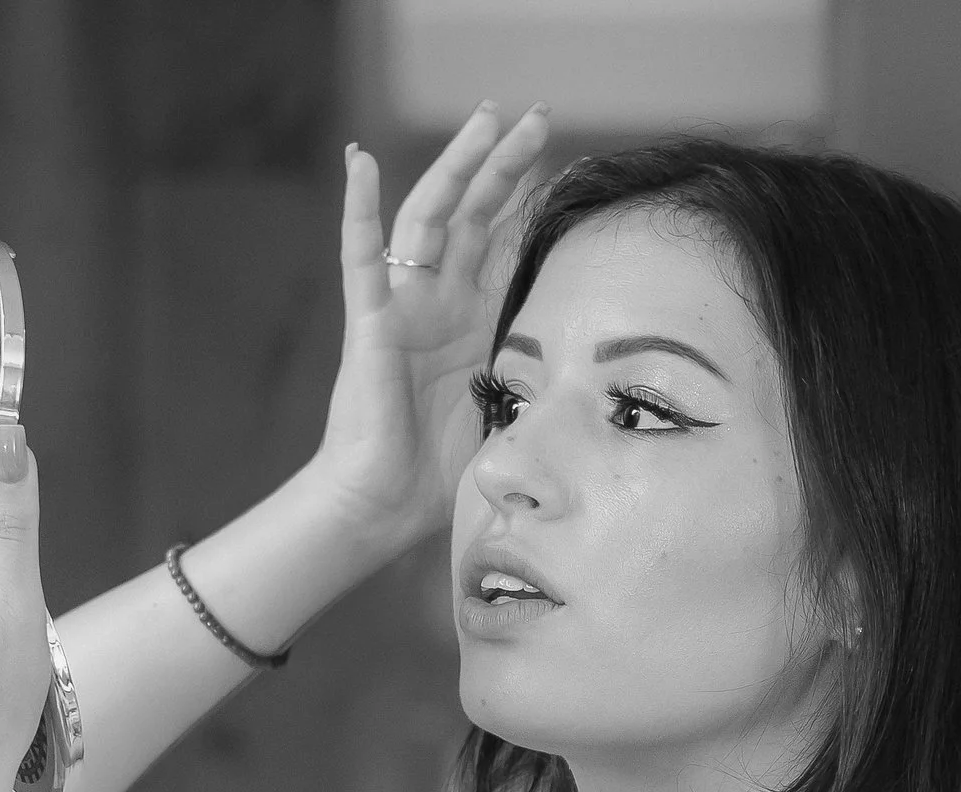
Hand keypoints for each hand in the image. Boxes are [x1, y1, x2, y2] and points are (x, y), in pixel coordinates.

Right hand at [308, 100, 552, 555]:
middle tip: (538, 116)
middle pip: (473, 213)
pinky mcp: (370, 322)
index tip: (570, 162)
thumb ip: (540, 379)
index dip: (533, 203)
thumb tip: (603, 384)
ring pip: (430, 215)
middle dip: (506, 164)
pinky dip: (358, 207)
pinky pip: (361, 257)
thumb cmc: (440, 473)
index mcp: (473, 321)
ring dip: (458, 165)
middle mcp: (438, 301)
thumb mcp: (511, 409)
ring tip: (487, 117)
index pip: (505, 243)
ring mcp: (403, 305)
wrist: (384, 506)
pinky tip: (359, 160)